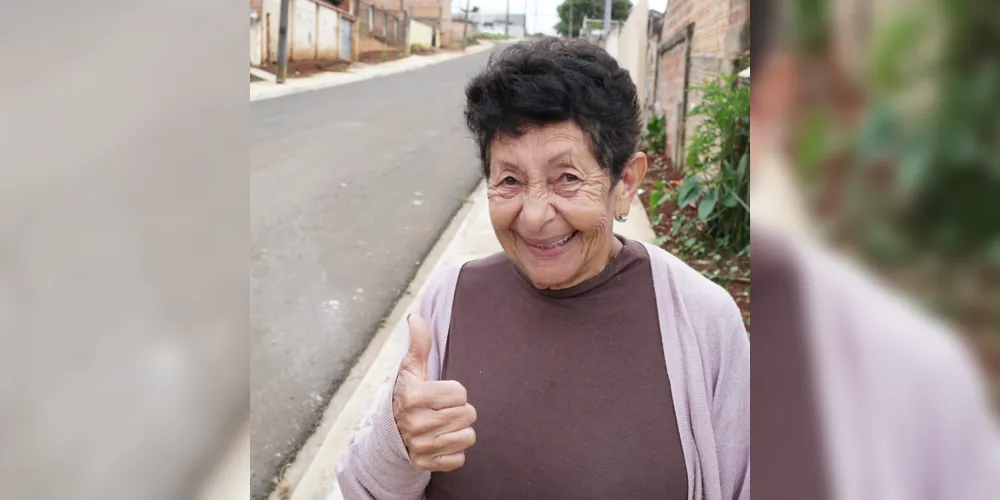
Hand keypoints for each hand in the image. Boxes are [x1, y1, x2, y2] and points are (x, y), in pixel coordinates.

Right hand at [392, 314, 476, 471]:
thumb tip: (415, 318)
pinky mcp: (425, 465)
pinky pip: (459, 459)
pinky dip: (454, 451)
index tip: (440, 394)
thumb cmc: (406, 395)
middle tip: (442, 410)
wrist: (388, 433)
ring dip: (460, 430)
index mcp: (415, 397)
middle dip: (459, 411)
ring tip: (444, 425)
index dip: (454, 392)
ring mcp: (421, 446)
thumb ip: (419, 345)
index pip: (461, 393)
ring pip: (468, 437)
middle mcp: (417, 423)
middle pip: (468, 415)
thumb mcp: (411, 369)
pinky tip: (440, 442)